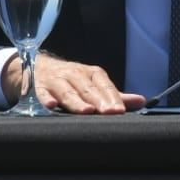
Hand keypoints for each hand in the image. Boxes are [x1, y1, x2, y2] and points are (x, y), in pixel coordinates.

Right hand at [3, 53, 145, 114]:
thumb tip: (141, 101)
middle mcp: (74, 74)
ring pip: (67, 90)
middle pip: (87, 88)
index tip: (119, 110)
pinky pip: (42, 93)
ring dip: (77, 101)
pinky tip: (51, 106)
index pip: (104, 85)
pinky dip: (46, 98)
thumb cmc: (72, 80)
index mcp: (91, 74)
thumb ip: (115, 95)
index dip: (112, 97)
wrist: (38, 68)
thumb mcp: (94, 84)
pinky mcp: (39, 87)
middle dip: (98, 100)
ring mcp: (56, 80)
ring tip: (87, 111)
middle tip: (109, 112)